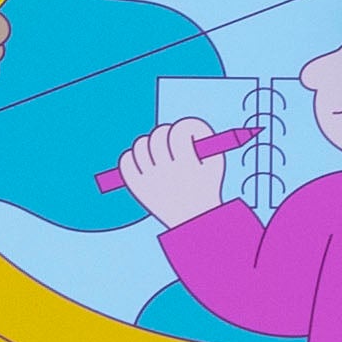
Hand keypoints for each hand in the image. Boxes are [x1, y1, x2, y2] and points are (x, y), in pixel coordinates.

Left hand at [116, 115, 234, 226]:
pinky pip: (126, 161)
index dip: (185, 128)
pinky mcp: (137, 188)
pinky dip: (133, 156)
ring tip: (158, 152)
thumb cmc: (205, 185)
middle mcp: (167, 174)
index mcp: (188, 166)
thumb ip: (206, 136)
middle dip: (166, 134)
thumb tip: (188, 122)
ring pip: (140, 145)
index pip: (179, 130)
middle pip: (158, 135)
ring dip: (150, 143)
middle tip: (171, 141)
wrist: (194, 219)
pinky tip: (144, 161)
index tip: (187, 136)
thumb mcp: (215, 162)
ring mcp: (150, 181)